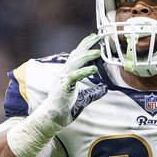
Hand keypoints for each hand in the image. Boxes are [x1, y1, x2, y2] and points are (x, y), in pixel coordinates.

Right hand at [7, 33, 101, 156]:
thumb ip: (93, 92)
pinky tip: (93, 68)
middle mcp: (64, 74)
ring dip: (87, 56)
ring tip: (98, 51)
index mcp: (68, 75)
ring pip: (75, 63)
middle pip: (76, 55)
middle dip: (86, 45)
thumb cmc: (64, 109)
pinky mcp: (63, 88)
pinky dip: (84, 72)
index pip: (77, 57)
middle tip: (98, 37)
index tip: (94, 38)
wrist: (52, 120)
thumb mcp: (83, 99)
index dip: (85, 46)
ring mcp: (63, 80)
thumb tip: (104, 88)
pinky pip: (74, 77)